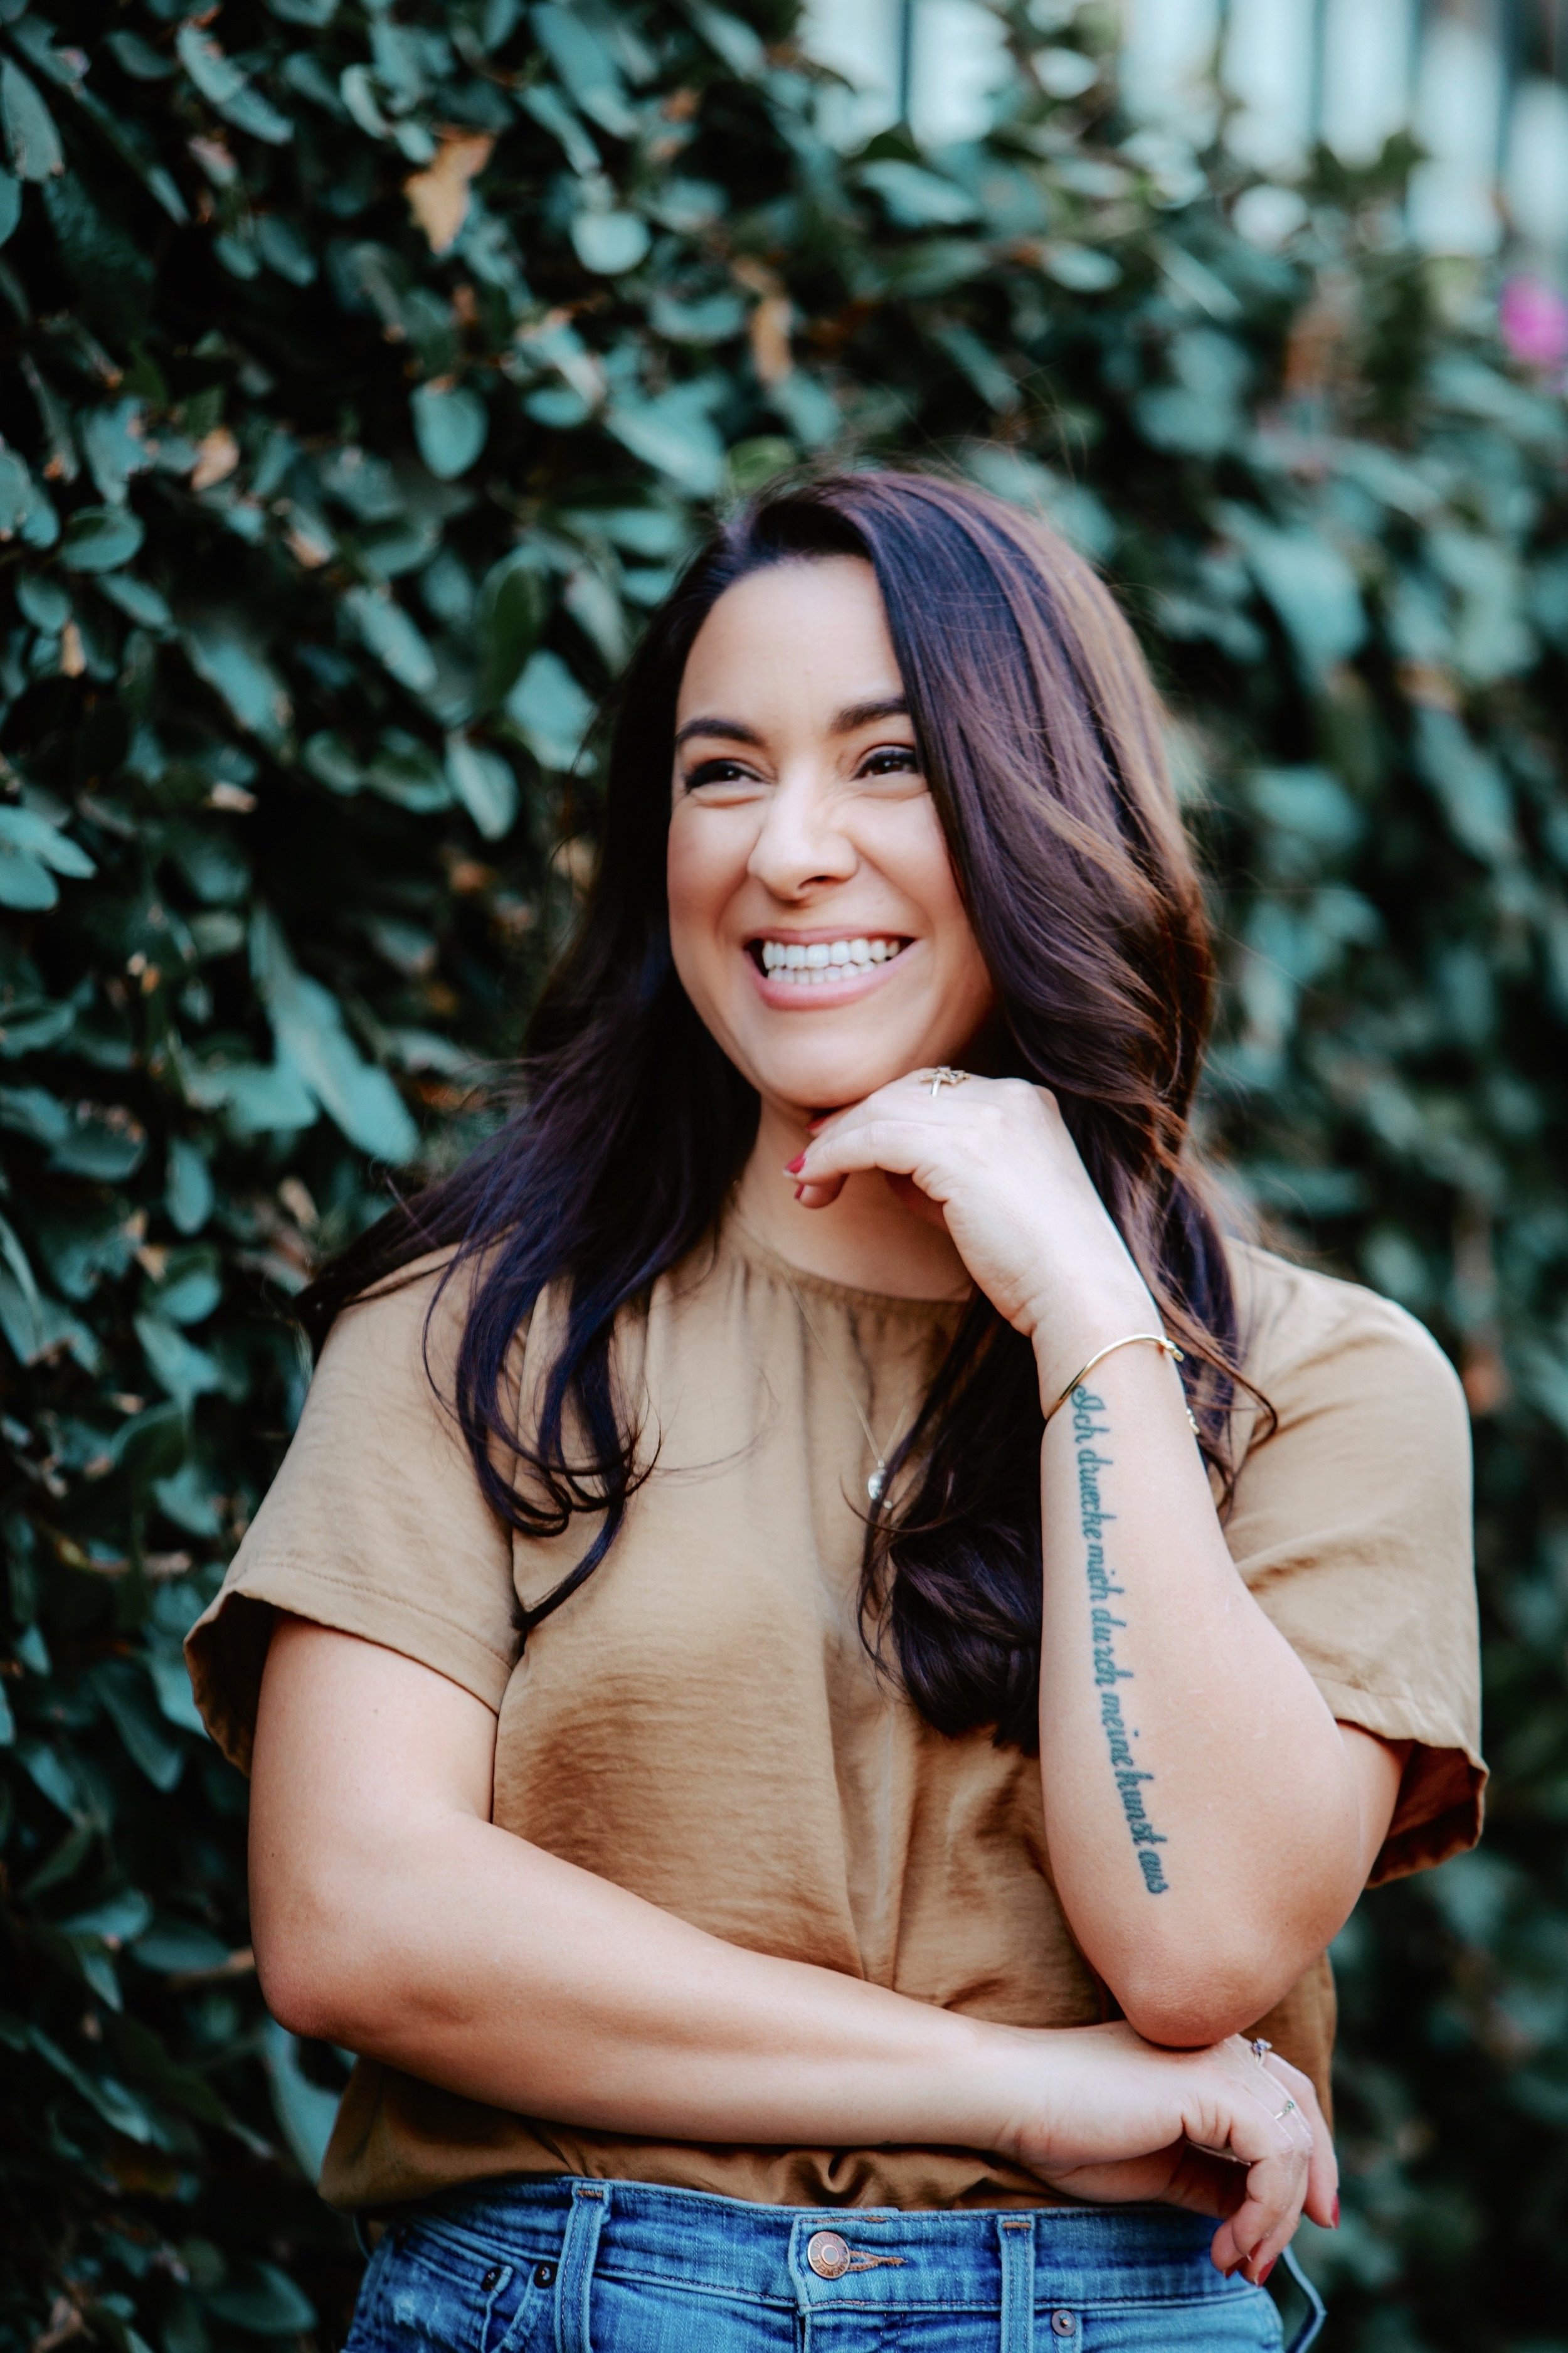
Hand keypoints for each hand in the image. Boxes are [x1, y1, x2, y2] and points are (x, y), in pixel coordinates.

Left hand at [791, 1072, 1154, 1374]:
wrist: (1079, 1293)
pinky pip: (874, 1139)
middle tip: (808, 1161)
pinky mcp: (959, 1150)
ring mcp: (986, 1117)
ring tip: (803, 1182)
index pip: (935, 1088)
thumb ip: (941, 1169)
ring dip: (833, 1146)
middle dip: (849, 1124)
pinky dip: (835, 1158)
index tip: (838, 1139)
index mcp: (1026, 1101)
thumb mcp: (987, 1199)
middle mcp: (1008, 1096)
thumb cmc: (1035, 1264)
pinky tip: (815, 1183)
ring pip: (881, 1111)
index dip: (880, 1109)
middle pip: (903, 1091)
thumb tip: (879, 1162)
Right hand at [998, 2021, 1334, 2281]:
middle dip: (1308, 2191)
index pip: (1287, 2098)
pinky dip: (1262, 2213)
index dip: (1309, 2159)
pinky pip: (1273, 2157)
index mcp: (1209, 2056)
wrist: (1016, 2097)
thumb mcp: (1161, 2166)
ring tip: (1236, 2262)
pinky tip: (1225, 2245)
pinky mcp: (1213, 2085)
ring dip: (1275, 2221)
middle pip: (1304, 2114)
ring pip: (1293, 2145)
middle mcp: (1223, 2046)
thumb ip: (1213, 2180)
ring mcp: (1220, 2060)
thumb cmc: (1071, 2128)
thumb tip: (1260, 2216)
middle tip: (1274, 2258)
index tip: (1301, 2224)